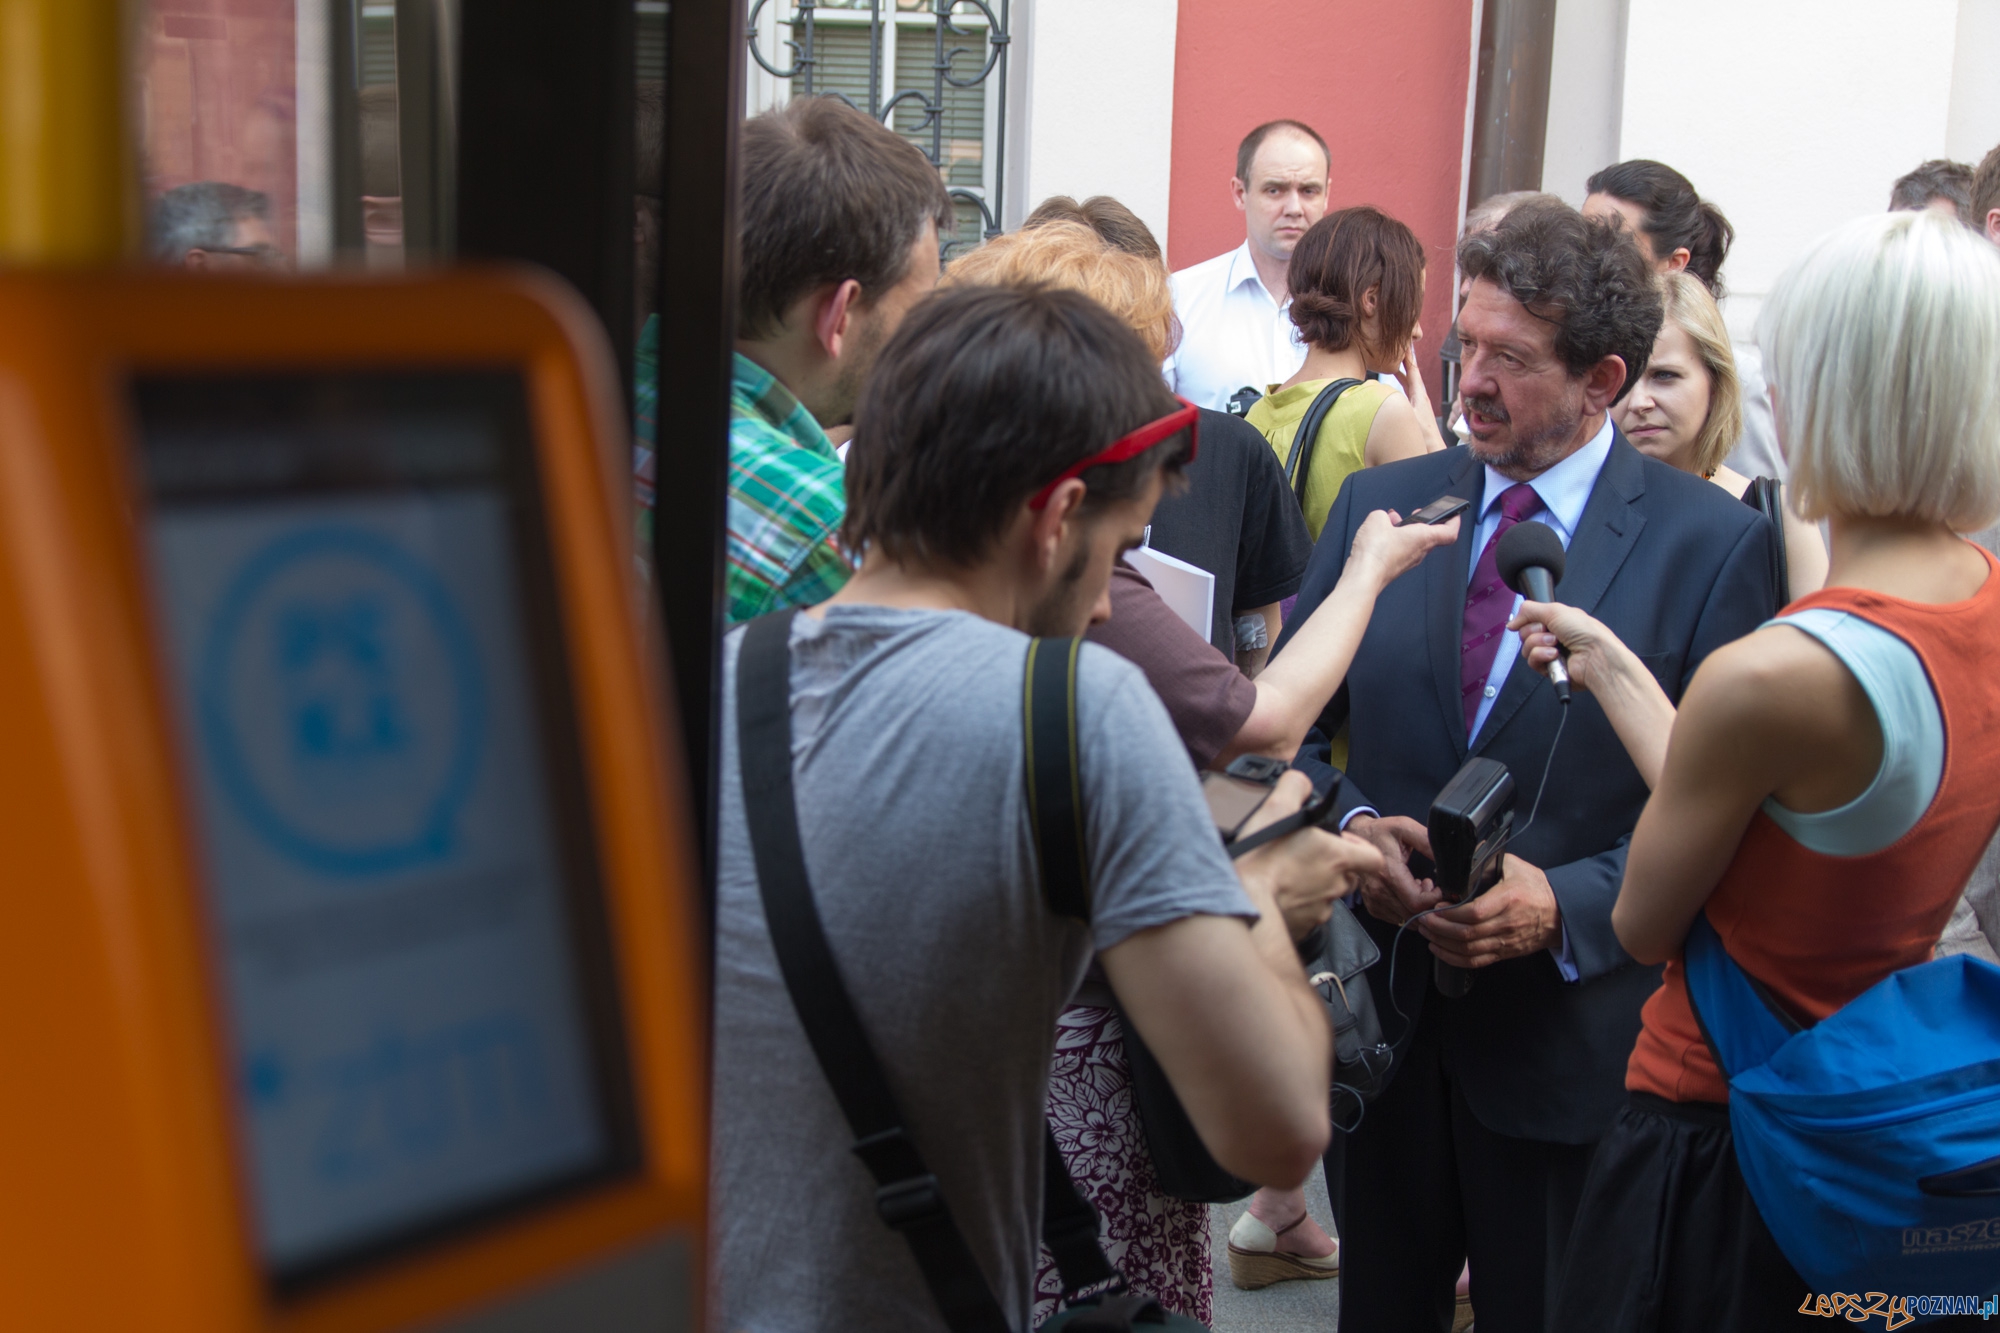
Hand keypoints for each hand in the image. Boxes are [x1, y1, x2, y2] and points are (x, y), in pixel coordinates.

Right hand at [1234, 773, 1385, 940]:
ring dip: (1314, 886)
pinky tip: (1277, 894)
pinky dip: (1298, 906)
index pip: (1374, 858)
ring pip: (1327, 896)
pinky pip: (1307, 916)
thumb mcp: (1278, 807)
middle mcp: (1336, 885)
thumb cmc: (1263, 858)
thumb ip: (1295, 786)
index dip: (1361, 850)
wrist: (1246, 900)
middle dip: (1334, 867)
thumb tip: (1301, 783)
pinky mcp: (1304, 928)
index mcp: (1338, 857)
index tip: (1343, 844)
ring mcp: (1321, 910)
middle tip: (1309, 856)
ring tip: (1288, 875)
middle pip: (1349, 877)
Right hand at [1344, 814, 1441, 925]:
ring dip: (1418, 908)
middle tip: (1429, 885)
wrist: (1356, 836)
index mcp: (1388, 873)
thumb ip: (1427, 842)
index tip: (1439, 887)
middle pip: (1414, 914)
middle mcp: (1378, 891)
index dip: (1435, 899)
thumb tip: (1447, 859)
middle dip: (1428, 904)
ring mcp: (1374, 900)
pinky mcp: (1372, 906)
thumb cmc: (1381, 831)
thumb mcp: (1406, 828)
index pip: (1417, 902)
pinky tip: (1407, 893)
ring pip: (1406, 919)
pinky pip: (1396, 919)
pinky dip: (1407, 910)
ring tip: (1417, 887)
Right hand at [1348, 508, 1458, 589]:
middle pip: (1431, 536)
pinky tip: (1381, 535)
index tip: (1453, 514)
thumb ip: (1382, 515)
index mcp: (1423, 538)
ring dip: (1407, 530)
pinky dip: (1396, 540)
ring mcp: (1408, 562)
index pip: (1449, 532)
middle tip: (1418, 513)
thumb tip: (1382, 519)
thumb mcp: (1376, 520)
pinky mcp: (1396, 568)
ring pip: (1415, 543)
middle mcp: (1420, 552)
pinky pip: (1402, 550)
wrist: (1364, 577)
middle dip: (1423, 522)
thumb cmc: (1376, 551)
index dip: (1453, 521)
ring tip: (1391, 521)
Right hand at [1394, 347, 1449, 452]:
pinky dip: (1402, 387)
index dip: (1409, 357)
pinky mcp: (1417, 413)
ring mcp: (1419, 405)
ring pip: (1410, 385)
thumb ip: (1397, 405)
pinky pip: (1408, 394)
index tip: (1406, 344)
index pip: (1413, 371)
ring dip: (1403, 374)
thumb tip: (1383, 394)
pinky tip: (1397, 389)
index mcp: (1419, 395)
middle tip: (1400, 350)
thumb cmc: (1423, 437)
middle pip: (1412, 375)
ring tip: (1396, 366)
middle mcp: (1420, 398)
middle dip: (1406, 362)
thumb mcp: (1408, 417)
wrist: (1433, 452)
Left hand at [1416, 854, 1561, 966]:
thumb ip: (1487, 859)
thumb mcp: (1514, 866)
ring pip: (1468, 949)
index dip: (1450, 913)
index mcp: (1508, 899)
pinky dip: (1454, 958)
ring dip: (1442, 943)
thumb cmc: (1536, 887)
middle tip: (1422, 919)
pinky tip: (1439, 949)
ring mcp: (1505, 941)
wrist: (1560, 913)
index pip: (1475, 912)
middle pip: (1467, 933)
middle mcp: (1506, 924)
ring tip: (1426, 932)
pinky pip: (1476, 961)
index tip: (1435, 906)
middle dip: (1439, 928)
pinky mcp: (1504, 953)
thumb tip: (1462, 851)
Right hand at [1507, 599, 1628, 696]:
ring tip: (1556, 645)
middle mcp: (1553, 636)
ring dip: (1539, 644)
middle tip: (1552, 633)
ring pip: (1526, 648)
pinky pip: (1532, 661)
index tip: (1537, 620)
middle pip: (1525, 633)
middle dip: (1535, 632)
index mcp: (1556, 621)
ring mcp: (1550, 653)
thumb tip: (1511, 622)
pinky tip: (1554, 655)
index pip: (1529, 619)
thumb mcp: (1554, 610)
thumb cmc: (1585, 632)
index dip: (1528, 620)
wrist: (1595, 655)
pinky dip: (1542, 656)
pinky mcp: (1549, 668)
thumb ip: (1528, 610)